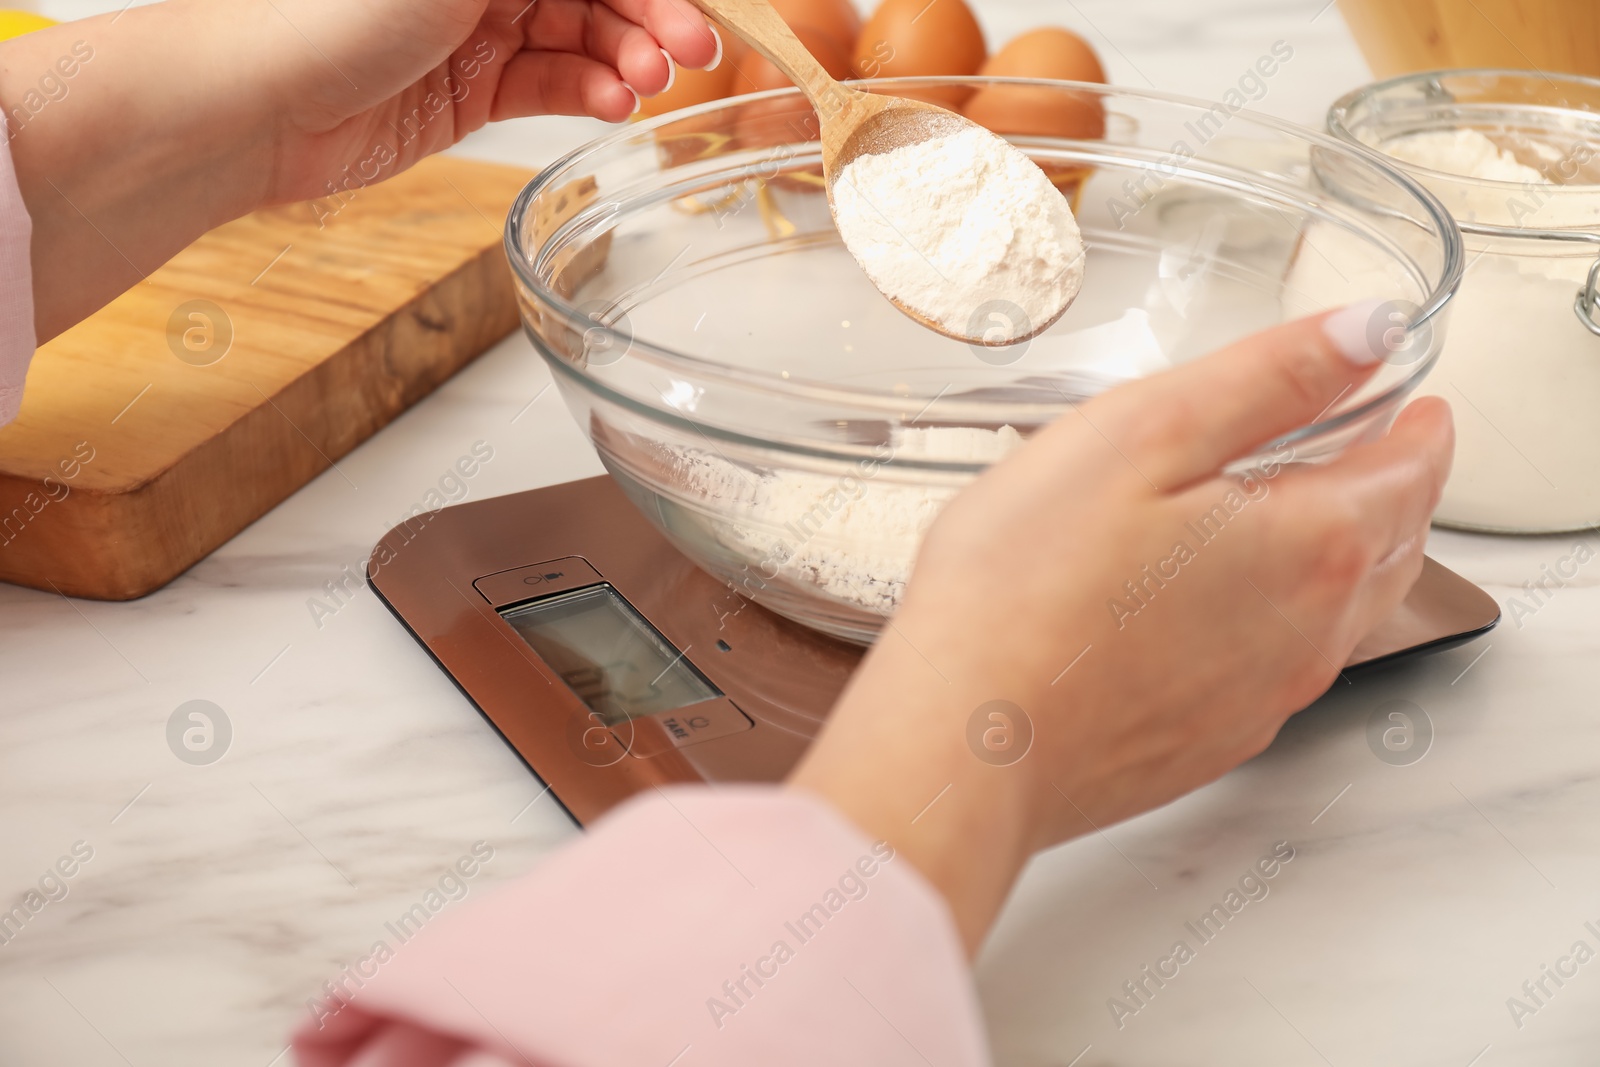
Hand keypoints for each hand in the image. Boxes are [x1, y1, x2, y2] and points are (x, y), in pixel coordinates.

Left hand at [2, 0, 717, 339]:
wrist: (250, 108)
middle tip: (693, 54)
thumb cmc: (326, 11)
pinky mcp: (470, 94)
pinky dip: (588, 93)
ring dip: (623, 61)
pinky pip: (551, 87)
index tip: (697, 10)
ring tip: (644, 89)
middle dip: (650, 17)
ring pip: (582, 39)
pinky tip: (612, 105)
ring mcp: (476, 32)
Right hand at [790, 304, 1453, 951]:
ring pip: (1342, 616)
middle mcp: (1309, 633)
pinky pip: (1281, 670)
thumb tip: (1365, 332)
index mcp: (1310, 544)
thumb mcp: (1144, 433)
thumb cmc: (1027, 588)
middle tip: (1377, 455)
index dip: (1420, 428)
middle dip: (1396, 493)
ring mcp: (1262, 699)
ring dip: (1347, 559)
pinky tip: (1223, 604)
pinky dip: (1283, 622)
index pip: (1411, 473)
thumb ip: (1266, 378)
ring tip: (1306, 517)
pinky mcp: (1209, 740)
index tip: (1418, 408)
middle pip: (1393, 549)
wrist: (967, 737)